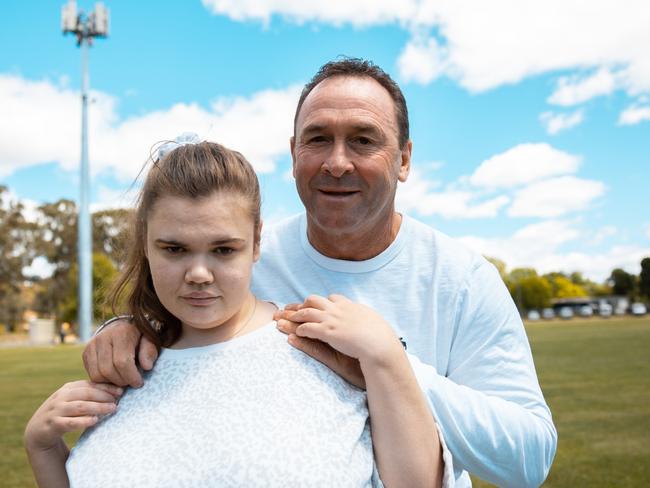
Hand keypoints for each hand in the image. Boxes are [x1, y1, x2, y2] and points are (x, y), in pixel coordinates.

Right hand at [24, 381, 122, 451]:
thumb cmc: (64, 413)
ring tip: (112, 409)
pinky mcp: (52, 424)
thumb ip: (90, 394)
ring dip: (98, 407)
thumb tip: (117, 391)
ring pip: (80, 406)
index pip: (90, 384)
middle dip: (104, 396)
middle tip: (118, 401)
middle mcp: (61, 397)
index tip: (121, 390)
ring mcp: (56, 410)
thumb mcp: (74, 400)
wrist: (38, 430)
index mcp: (69, 388)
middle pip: (87, 393)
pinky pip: (70, 422)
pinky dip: (83, 421)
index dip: (106, 387)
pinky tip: (94, 421)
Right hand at [82, 319, 157, 387]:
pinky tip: (114, 377)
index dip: (131, 376)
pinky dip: (103, 381)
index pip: (122, 361)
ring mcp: (91, 345)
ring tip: (123, 379)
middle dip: (121, 381)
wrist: (121, 326)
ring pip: (97, 375)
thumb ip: (149, 351)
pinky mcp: (85, 353)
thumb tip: (147, 366)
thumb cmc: (138, 336)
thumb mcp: (149, 340)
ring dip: (111, 383)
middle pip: (108, 370)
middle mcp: (102, 338)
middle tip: (131, 382)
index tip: (139, 383)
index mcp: (120, 333)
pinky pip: (91, 375)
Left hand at [276, 294, 403, 375]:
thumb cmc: (381, 336)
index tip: (315, 305)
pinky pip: (309, 328)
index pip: (332, 298)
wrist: (380, 344)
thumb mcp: (374, 321)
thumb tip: (369, 320)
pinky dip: (301, 329)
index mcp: (350, 306)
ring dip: (296, 316)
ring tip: (286, 320)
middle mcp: (339, 310)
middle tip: (293, 308)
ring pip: (307, 312)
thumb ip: (366, 318)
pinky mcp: (328, 332)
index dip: (322, 302)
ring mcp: (333, 320)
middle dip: (303, 304)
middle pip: (315, 300)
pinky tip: (296, 333)